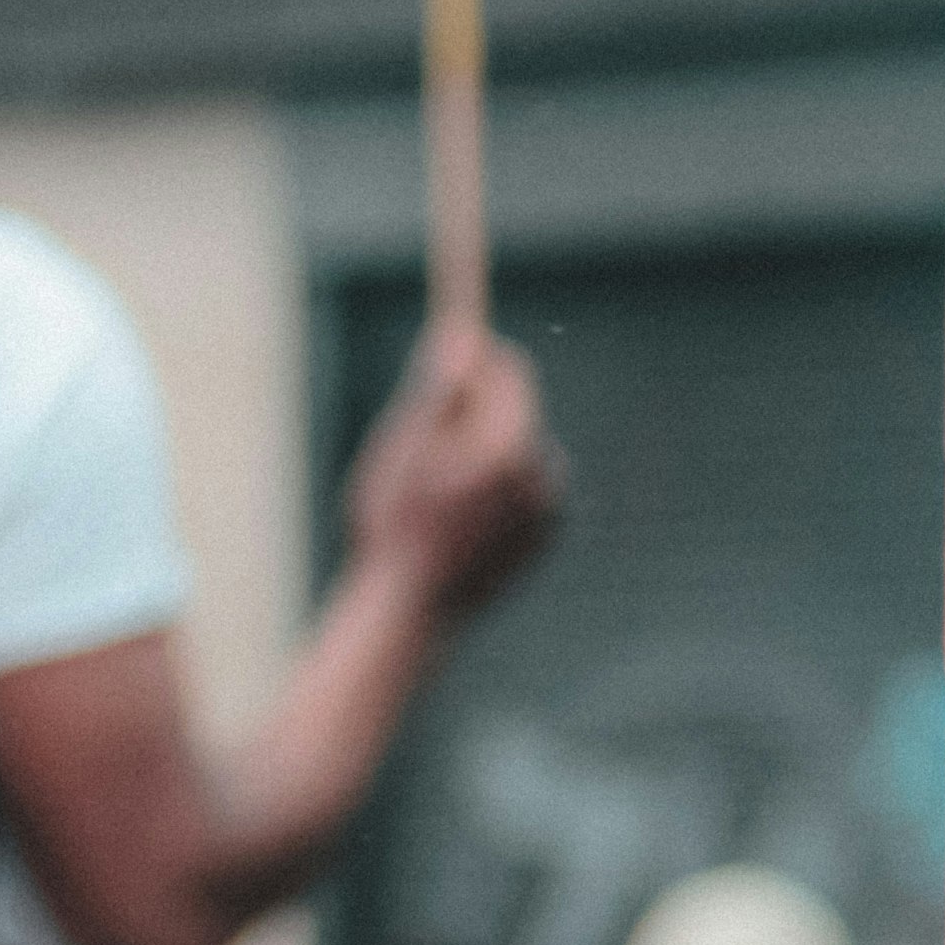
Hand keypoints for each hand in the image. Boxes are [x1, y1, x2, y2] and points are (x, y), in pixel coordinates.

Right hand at [343, 321, 561, 621]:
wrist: (412, 607)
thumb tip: (462, 337)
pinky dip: (498, 486)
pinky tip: (459, 513)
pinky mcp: (548, 532)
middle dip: (478, 406)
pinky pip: (525, 487)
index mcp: (510, 444)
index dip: (478, 357)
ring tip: (437, 483)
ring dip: (486, 449)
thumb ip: (439, 390)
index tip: (450, 352)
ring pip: (519, 450)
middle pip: (518, 409)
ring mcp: (550, 505)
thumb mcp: (404, 446)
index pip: (510, 372)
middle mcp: (544, 471)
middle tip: (431, 423)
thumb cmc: (394, 523)